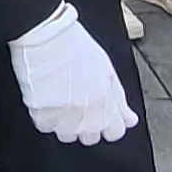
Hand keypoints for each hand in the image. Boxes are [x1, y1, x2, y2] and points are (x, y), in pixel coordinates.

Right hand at [6, 2, 137, 143]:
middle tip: (78, 103)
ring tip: (60, 100)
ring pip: (67, 135)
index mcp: (106, 102)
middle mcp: (87, 113)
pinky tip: (46, 98)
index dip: (109, 123)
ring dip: (65, 123)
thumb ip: (119, 99)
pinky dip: (45, 116)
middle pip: (90, 137)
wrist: (44, 33)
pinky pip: (45, 127)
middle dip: (87, 124)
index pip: (114, 133)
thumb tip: (130, 120)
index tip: (102, 114)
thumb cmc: (75, 45)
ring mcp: (63, 116)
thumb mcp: (107, 70)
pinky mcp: (40, 113)